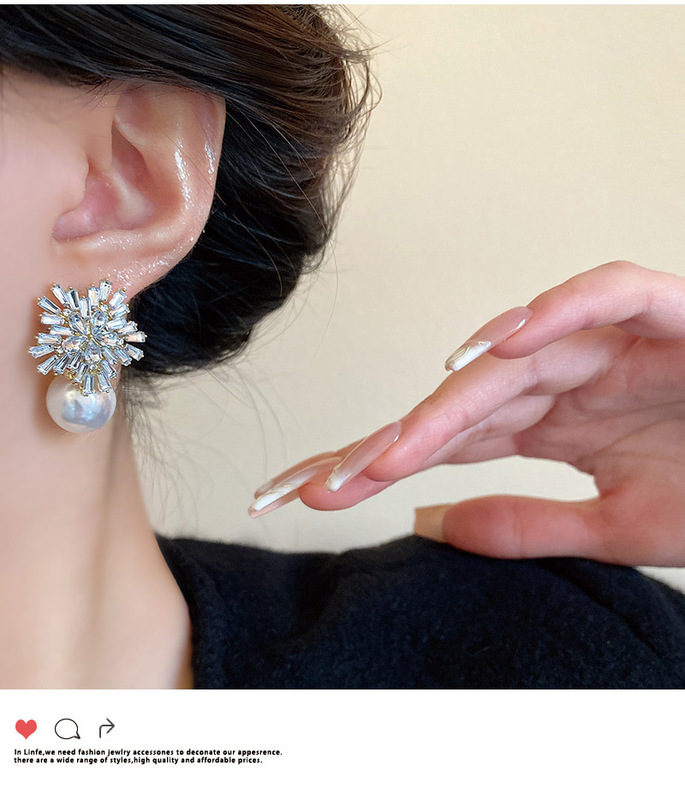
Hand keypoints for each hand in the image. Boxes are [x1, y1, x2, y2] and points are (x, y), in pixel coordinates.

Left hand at [250, 261, 684, 566]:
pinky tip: (499, 343)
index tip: (307, 497)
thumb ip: (521, 524)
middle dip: (384, 445)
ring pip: (512, 362)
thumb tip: (427, 525)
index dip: (374, 465)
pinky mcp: (665, 312)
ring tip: (386, 452)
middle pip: (454, 405)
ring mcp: (607, 342)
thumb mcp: (614, 528)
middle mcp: (560, 377)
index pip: (441, 441)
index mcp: (545, 421)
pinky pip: (606, 295)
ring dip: (448, 405)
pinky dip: (559, 311)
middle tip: (316, 486)